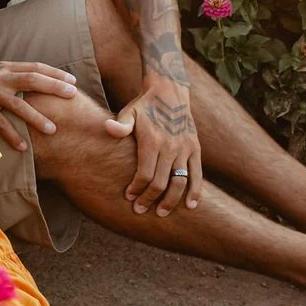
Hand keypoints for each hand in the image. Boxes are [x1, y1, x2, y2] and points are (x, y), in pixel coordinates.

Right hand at [0, 61, 80, 153]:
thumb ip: (11, 76)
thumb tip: (39, 83)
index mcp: (4, 67)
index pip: (34, 67)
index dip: (54, 73)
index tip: (72, 81)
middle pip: (31, 79)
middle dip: (54, 86)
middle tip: (72, 95)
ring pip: (18, 105)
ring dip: (37, 117)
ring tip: (53, 130)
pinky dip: (12, 135)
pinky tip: (24, 147)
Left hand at [116, 77, 202, 215]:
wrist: (170, 92)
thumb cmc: (144, 106)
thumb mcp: (129, 112)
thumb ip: (120, 124)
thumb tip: (108, 127)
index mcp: (152, 140)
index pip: (145, 174)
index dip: (137, 188)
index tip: (129, 197)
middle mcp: (170, 147)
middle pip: (161, 182)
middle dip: (150, 199)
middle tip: (140, 210)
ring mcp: (185, 149)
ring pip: (180, 182)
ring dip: (171, 200)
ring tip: (162, 213)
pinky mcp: (195, 149)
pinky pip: (197, 174)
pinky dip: (195, 192)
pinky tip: (191, 206)